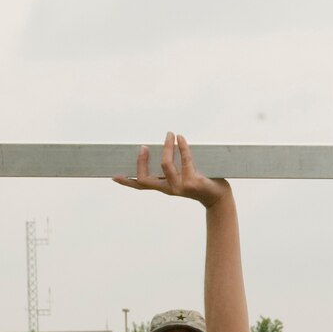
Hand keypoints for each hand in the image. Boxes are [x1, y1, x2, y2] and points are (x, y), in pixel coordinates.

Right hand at [114, 132, 230, 206]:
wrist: (218, 197)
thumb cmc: (199, 183)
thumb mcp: (182, 177)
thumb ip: (172, 168)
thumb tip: (164, 146)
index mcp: (164, 188)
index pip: (141, 186)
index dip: (127, 182)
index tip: (114, 176)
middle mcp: (169, 189)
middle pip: (146, 179)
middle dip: (141, 162)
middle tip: (144, 146)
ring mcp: (180, 187)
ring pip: (166, 166)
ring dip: (167, 147)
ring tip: (170, 134)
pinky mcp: (193, 183)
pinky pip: (185, 160)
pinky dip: (183, 147)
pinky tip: (181, 138)